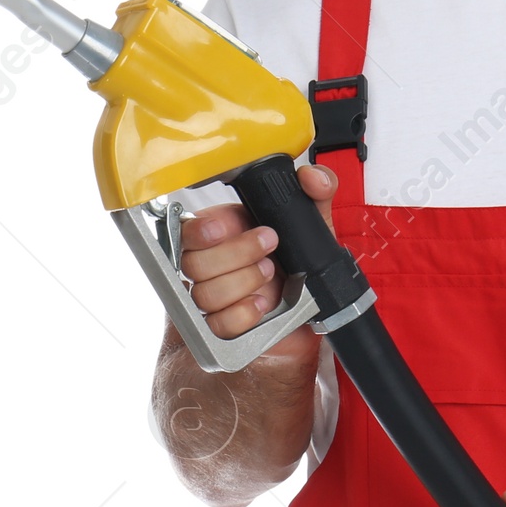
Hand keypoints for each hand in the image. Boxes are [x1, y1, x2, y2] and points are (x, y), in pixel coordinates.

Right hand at [178, 163, 337, 358]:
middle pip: (192, 263)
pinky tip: (263, 304)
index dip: (201, 230)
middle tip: (269, 248)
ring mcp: (214, 298)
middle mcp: (213, 264)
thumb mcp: (314, 225)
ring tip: (270, 275)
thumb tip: (312, 178)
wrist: (313, 312)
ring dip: (243, 282)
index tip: (225, 228)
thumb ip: (316, 193)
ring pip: (204, 294)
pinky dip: (243, 314)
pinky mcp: (222, 328)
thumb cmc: (302, 266)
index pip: (188, 229)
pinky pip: (218, 324)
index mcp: (223, 233)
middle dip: (236, 254)